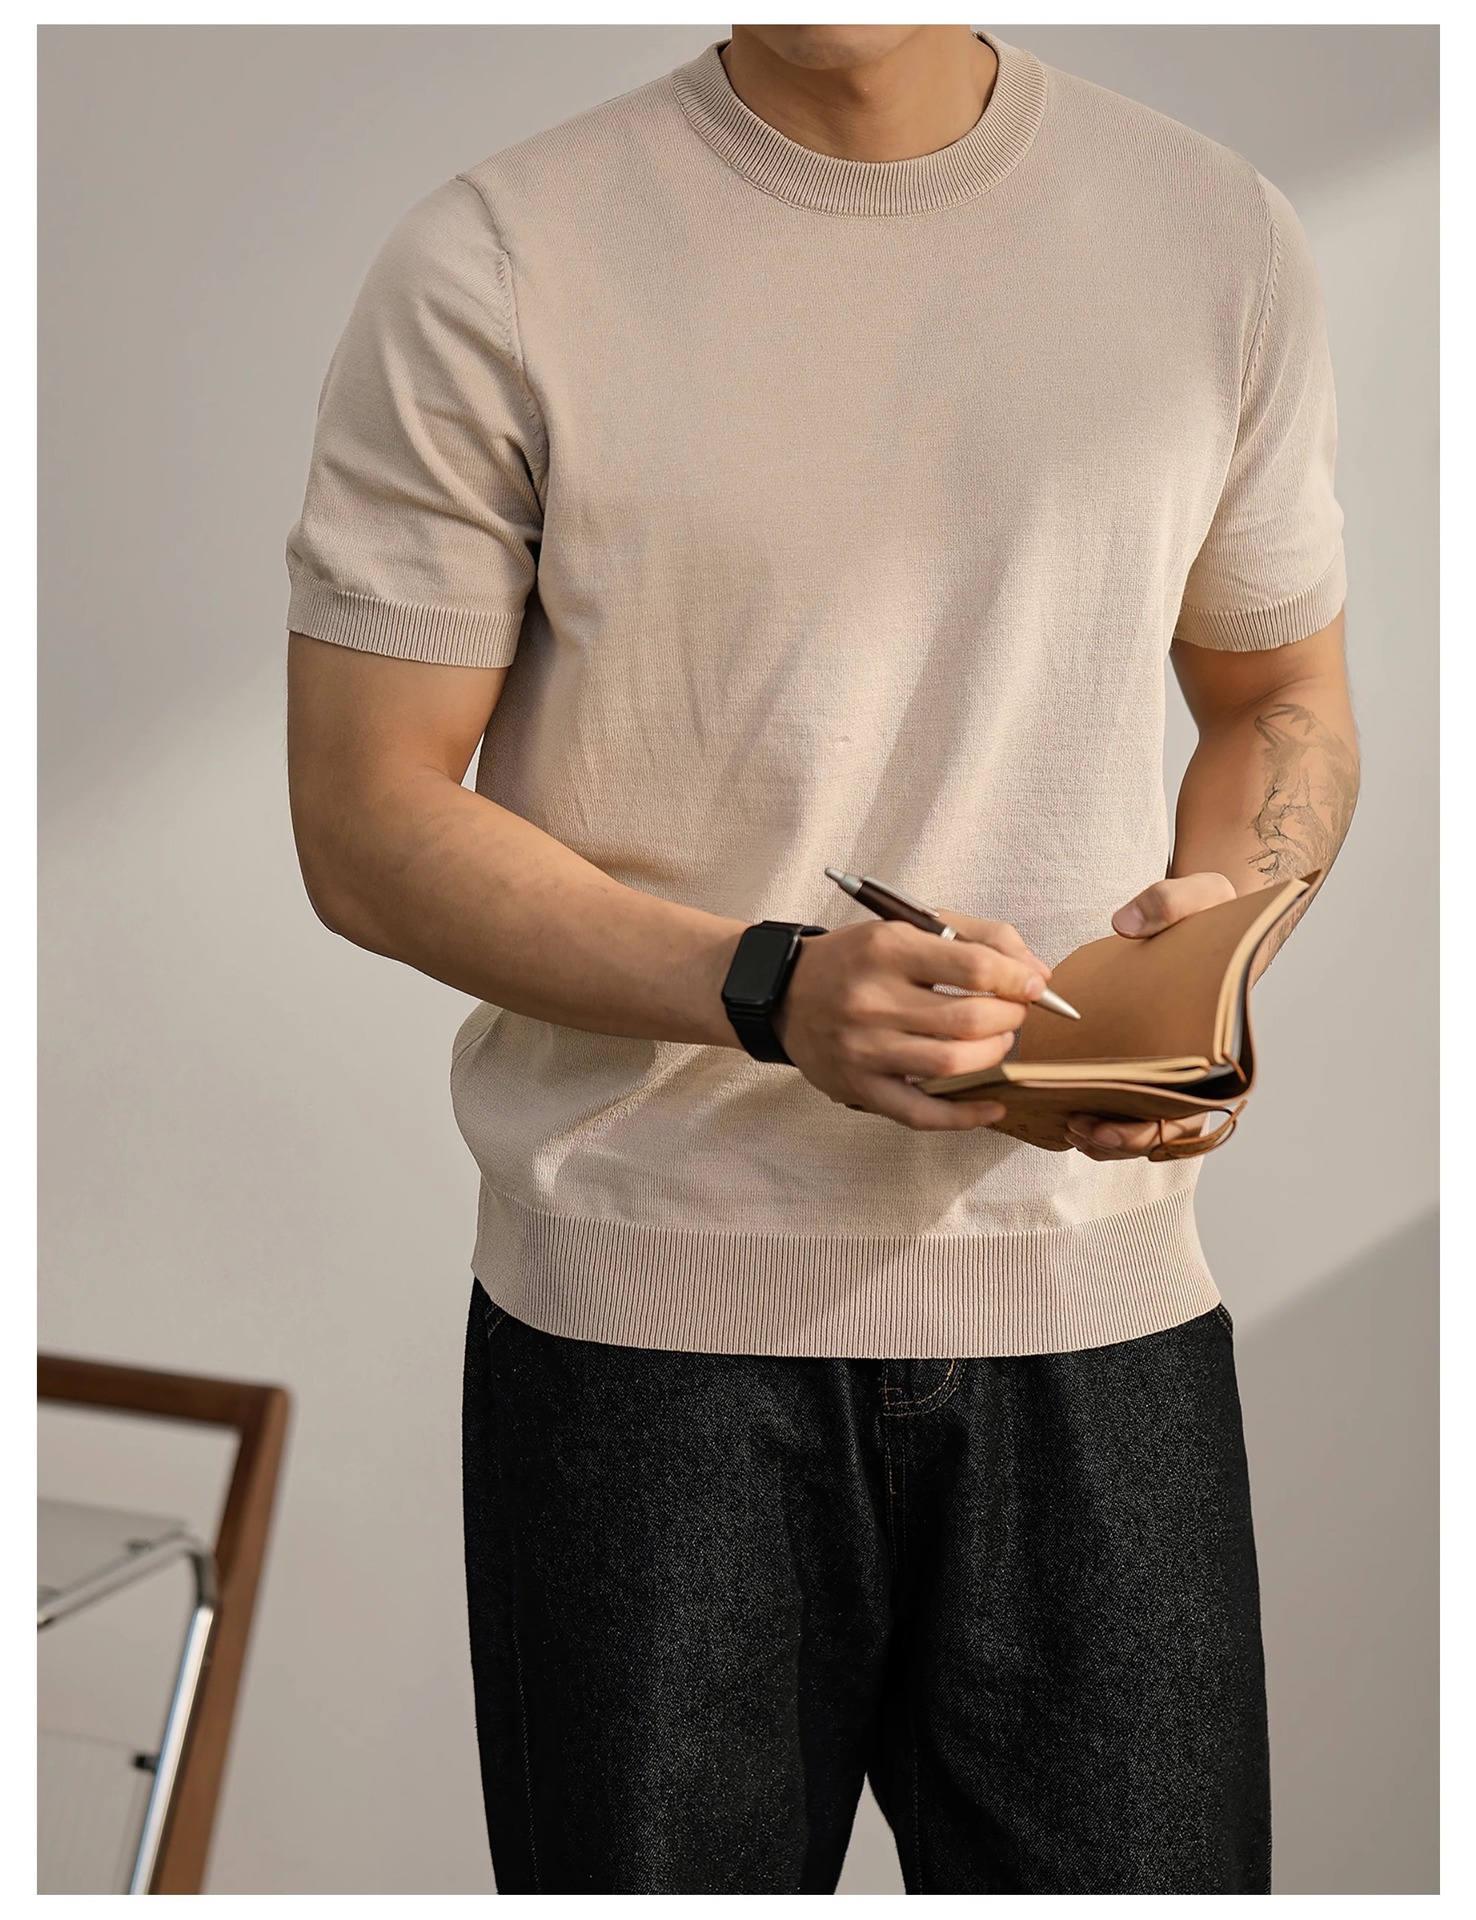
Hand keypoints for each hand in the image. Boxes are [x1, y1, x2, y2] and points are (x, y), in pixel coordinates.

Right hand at [772, 911, 1054, 1130]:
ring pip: (952, 1063)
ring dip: (993, 1055)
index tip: (1033, 986)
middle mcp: (872, 999)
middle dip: (1010, 1018)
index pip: (975, 967)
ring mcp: (864, 1049)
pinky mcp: (859, 1087)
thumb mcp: (910, 925)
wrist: (784, 992)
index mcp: (887, 949)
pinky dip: (965, 1115)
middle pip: (970, 1019)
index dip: (1018, 979)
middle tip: (1014, 1014)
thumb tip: (1038, 974)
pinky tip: (992, 1104)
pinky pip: (922, 1113)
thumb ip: (979, 937)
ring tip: (996, 1043)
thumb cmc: (856, 959)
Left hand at [1066, 871, 1235, 1157]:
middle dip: (1118, 1141)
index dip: (1149, 1131)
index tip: (1108, 1124)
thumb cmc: (1213, 914)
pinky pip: (1119, 1102)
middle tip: (1078, 1128)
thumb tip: (1127, 924)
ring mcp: (1166, 1067)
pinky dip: (1096, 1114)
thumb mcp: (1202, 895)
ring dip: (1104, 1138)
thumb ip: (1171, 901)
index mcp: (1217, 1044)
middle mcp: (1195, 1066)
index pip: (1190, 1112)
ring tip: (1068, 1125)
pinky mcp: (1138, 1058)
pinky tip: (1063, 1106)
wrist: (1207, 915)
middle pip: (1159, 1131)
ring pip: (1138, 1127)